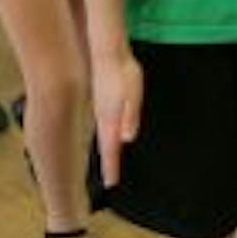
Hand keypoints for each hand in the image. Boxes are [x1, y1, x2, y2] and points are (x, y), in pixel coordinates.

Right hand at [90, 44, 144, 187]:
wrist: (109, 54)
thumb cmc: (124, 74)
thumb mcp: (133, 95)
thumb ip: (130, 116)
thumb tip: (126, 138)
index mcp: (112, 119)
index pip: (111, 149)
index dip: (112, 166)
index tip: (111, 183)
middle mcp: (105, 118)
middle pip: (107, 146)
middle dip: (110, 164)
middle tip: (110, 181)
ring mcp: (103, 110)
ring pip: (105, 136)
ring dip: (108, 152)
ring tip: (111, 163)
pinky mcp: (105, 103)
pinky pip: (105, 127)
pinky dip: (107, 138)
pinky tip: (111, 137)